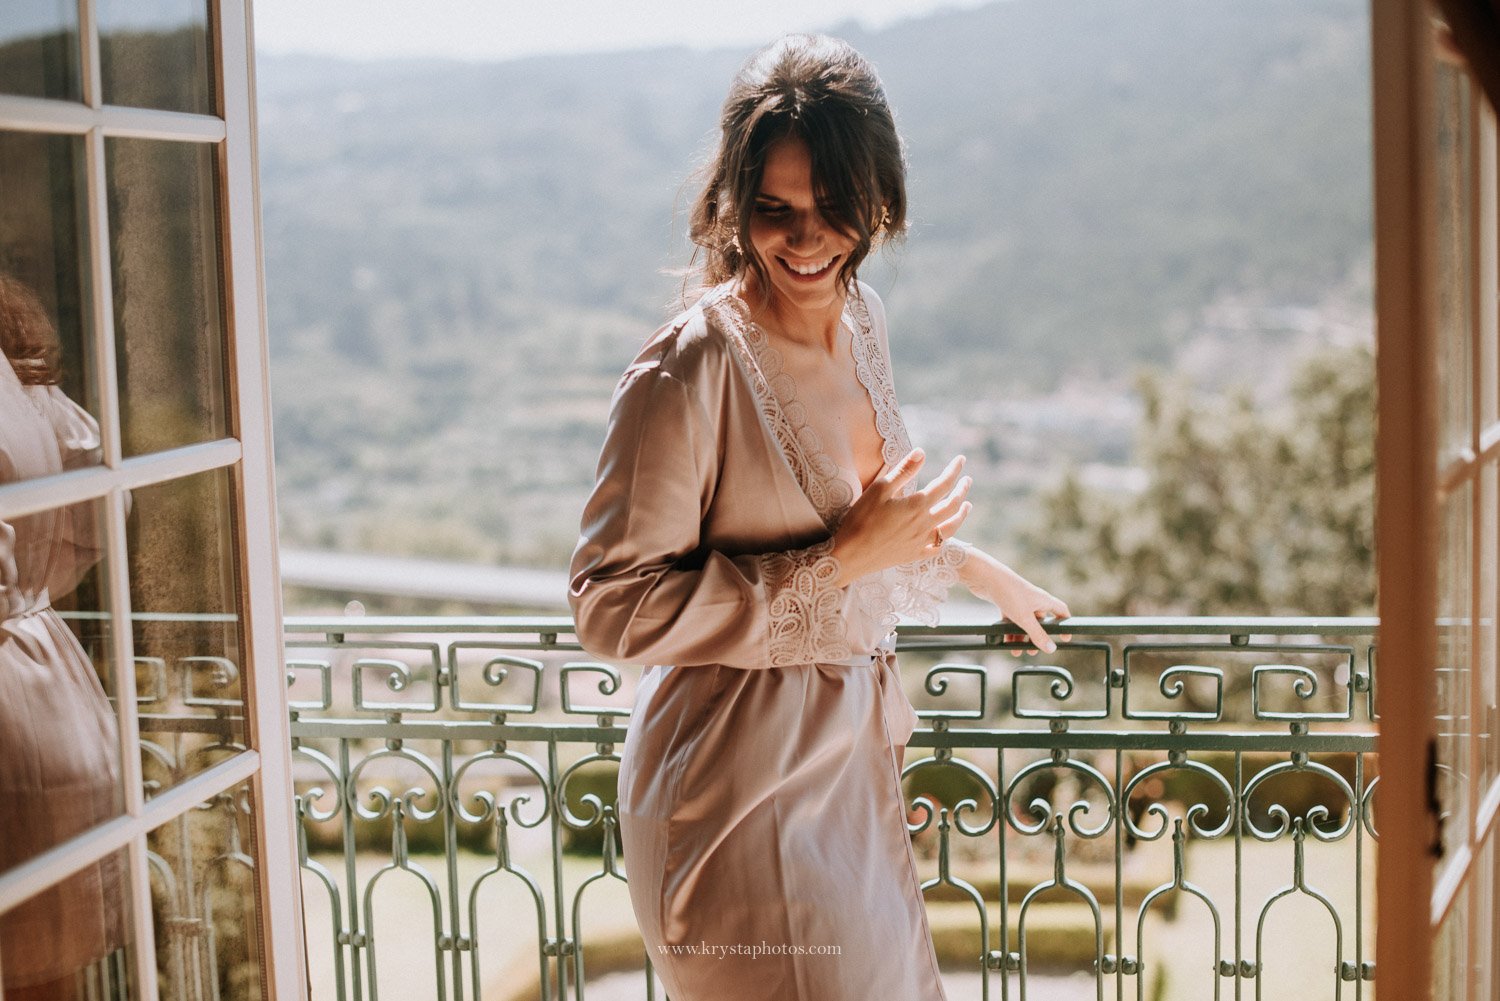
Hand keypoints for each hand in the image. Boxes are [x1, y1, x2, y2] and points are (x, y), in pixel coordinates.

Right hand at [830, 448, 971, 584]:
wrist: (851, 555)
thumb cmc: (861, 519)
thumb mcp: (879, 489)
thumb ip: (903, 470)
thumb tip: (922, 452)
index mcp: (917, 505)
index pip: (944, 484)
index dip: (954, 470)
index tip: (961, 459)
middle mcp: (924, 524)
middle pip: (952, 506)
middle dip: (962, 490)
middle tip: (967, 480)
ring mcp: (921, 542)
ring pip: (950, 528)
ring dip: (961, 515)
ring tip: (967, 506)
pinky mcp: (913, 555)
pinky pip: (936, 548)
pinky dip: (945, 540)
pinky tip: (945, 535)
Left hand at [964, 551, 1070, 653]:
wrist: (985, 577)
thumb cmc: (1009, 593)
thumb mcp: (1025, 618)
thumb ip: (1038, 635)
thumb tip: (1051, 648)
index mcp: (1043, 600)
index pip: (1061, 611)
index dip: (1065, 623)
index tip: (1065, 637)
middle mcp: (1033, 600)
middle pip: (1040, 621)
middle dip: (1037, 637)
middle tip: (1033, 651)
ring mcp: (1019, 602)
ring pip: (1024, 623)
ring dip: (1021, 637)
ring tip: (1016, 650)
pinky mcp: (1006, 603)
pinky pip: (1011, 621)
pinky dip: (1009, 631)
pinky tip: (1004, 641)